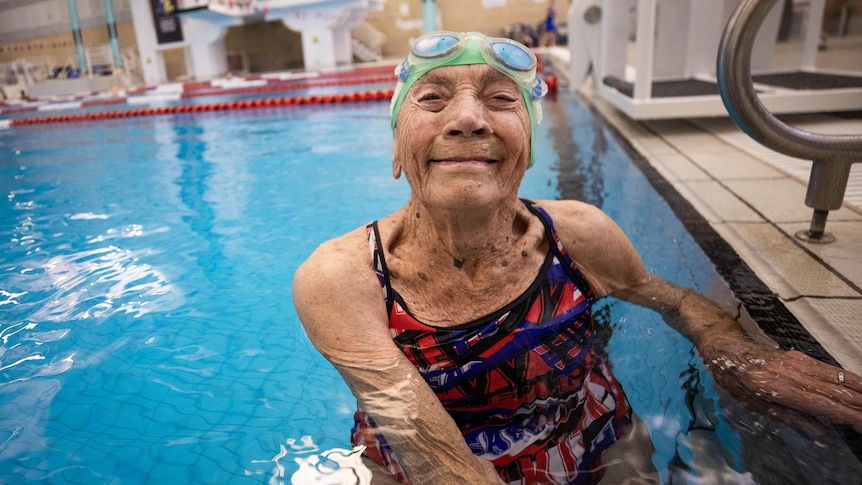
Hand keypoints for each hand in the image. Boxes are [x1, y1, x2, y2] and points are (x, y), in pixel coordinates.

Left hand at [702, 340, 861, 435]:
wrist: (725, 347)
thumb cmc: (734, 379)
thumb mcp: (754, 404)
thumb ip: (789, 417)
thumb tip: (821, 431)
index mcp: (778, 387)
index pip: (823, 404)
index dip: (848, 416)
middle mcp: (792, 372)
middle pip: (836, 391)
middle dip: (859, 406)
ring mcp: (797, 361)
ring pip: (838, 377)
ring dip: (860, 392)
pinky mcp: (799, 356)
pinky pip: (830, 369)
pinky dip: (849, 379)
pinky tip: (859, 388)